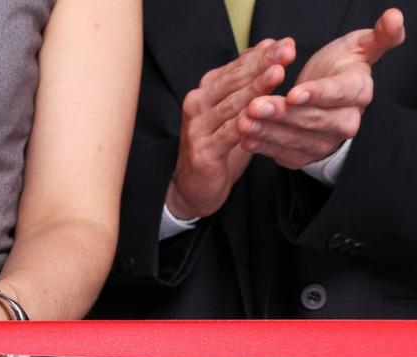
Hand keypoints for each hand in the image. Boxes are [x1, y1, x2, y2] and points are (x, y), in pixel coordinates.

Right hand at [167, 38, 295, 218]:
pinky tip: (261, 114)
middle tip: (286, 53)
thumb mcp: (233, 111)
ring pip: (231, 105)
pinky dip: (244, 124)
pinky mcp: (203, 152)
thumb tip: (267, 45)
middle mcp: (197, 106)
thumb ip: (246, 81)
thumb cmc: (218, 146)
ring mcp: (197, 129)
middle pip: (233, 82)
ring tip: (277, 74)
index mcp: (205, 92)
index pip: (235, 68)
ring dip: (255, 89)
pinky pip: (227, 135)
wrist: (194, 186)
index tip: (285, 44)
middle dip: (262, 65)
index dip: (260, 55)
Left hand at [238, 9, 404, 168]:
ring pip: (295, 139)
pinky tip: (245, 138)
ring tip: (244, 122)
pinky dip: (264, 147)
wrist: (327, 102)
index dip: (316, 94)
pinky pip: (283, 154)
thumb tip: (395, 16)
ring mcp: (325, 142)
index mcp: (358, 92)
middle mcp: (345, 122)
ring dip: (268, 132)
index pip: (337, 93)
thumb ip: (377, 35)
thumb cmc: (339, 70)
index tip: (293, 93)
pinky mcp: (305, 156)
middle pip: (312, 119)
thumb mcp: (358, 48)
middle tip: (255, 106)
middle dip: (282, 114)